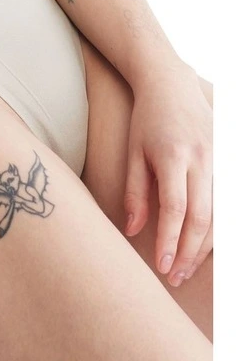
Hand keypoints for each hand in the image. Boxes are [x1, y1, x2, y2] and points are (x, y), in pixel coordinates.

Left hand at [124, 63, 212, 285]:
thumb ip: (135, 192)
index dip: (170, 241)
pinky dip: (219, 228)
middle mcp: (202, 159)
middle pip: (203, 217)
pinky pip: (228, 202)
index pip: (176, 209)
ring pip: (221, 214)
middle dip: (191, 252)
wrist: (171, 83)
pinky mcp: (228, 160)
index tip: (162, 266)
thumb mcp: (132, 152)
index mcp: (174, 156)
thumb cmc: (146, 120)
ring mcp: (220, 159)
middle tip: (175, 277)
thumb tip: (133, 230)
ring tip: (187, 269)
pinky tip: (206, 247)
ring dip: (206, 246)